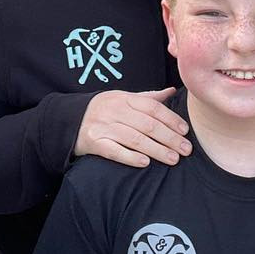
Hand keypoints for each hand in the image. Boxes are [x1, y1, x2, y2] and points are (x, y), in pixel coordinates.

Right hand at [74, 88, 191, 168]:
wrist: (68, 120)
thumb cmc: (103, 110)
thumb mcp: (122, 98)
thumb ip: (147, 97)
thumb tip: (172, 91)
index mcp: (124, 98)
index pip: (152, 108)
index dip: (171, 119)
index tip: (185, 131)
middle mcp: (114, 111)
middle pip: (147, 125)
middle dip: (170, 138)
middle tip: (186, 149)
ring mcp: (103, 127)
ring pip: (135, 139)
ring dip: (157, 150)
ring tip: (173, 158)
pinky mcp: (94, 143)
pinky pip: (114, 151)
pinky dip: (130, 157)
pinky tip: (145, 163)